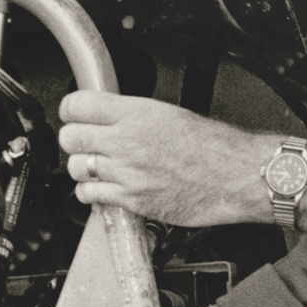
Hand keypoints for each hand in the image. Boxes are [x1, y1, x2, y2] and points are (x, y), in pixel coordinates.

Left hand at [58, 91, 270, 226]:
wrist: (236, 176)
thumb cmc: (215, 147)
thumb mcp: (171, 114)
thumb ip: (135, 115)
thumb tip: (111, 116)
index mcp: (136, 113)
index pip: (77, 105)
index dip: (72, 110)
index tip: (74, 115)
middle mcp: (126, 141)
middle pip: (70, 138)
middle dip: (74, 139)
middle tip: (84, 142)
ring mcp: (127, 173)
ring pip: (76, 168)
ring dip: (83, 168)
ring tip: (97, 167)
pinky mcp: (132, 200)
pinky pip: (90, 196)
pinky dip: (91, 193)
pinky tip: (104, 189)